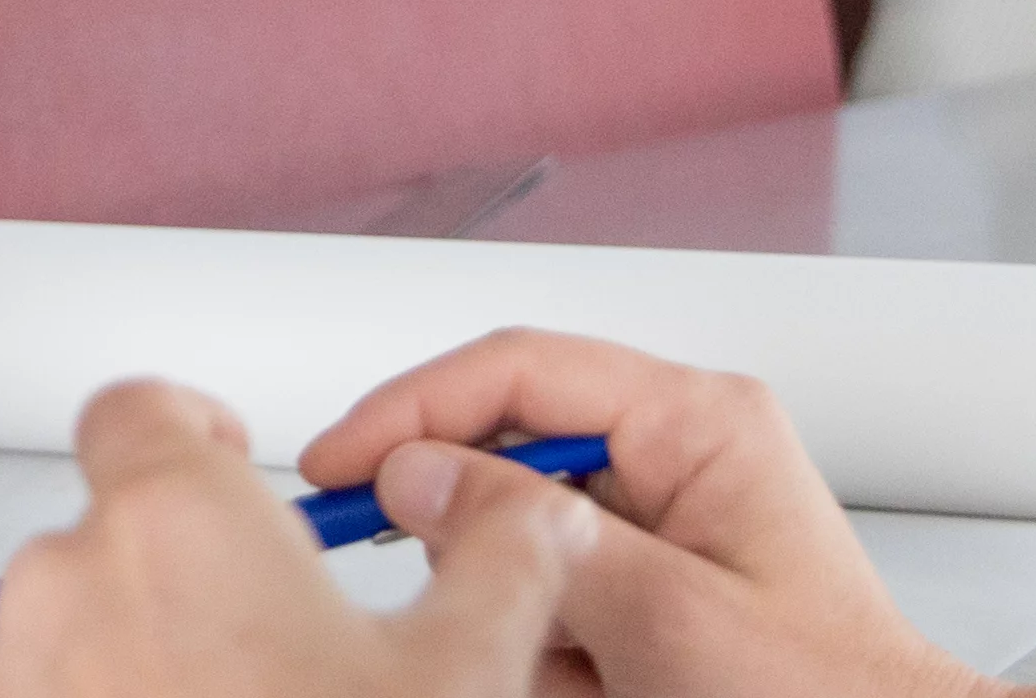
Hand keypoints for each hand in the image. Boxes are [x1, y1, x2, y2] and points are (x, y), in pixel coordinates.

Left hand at [0, 379, 587, 697]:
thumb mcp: (462, 678)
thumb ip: (504, 561)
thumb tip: (535, 512)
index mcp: (176, 516)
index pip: (138, 407)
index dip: (193, 431)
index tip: (238, 473)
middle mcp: (66, 577)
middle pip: (111, 529)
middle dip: (184, 575)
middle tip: (274, 652)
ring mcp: (10, 671)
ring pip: (70, 630)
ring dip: (134, 659)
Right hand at [296, 333, 991, 697]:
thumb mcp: (671, 620)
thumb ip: (539, 538)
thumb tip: (418, 477)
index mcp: (697, 422)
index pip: (517, 370)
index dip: (411, 410)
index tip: (338, 467)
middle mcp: (676, 452)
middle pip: (507, 448)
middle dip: (469, 534)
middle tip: (432, 590)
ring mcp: (660, 519)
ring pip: (517, 532)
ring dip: (518, 607)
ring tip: (576, 671)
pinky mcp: (647, 583)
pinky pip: (550, 591)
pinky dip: (546, 646)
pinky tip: (593, 686)